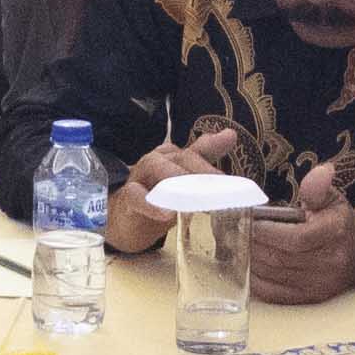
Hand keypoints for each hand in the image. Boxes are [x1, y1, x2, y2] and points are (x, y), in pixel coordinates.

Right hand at [111, 124, 239, 249]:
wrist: (124, 220)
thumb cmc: (157, 197)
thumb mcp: (185, 182)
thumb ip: (204, 159)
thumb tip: (230, 134)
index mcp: (172, 156)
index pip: (195, 149)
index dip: (213, 145)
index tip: (230, 140)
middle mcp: (156, 160)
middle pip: (180, 157)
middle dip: (202, 169)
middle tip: (222, 185)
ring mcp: (139, 178)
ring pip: (156, 167)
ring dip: (177, 179)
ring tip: (196, 196)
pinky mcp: (126, 199)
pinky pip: (136, 196)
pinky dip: (150, 205)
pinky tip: (166, 214)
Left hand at [246, 165, 354, 304]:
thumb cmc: (339, 223)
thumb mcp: (333, 199)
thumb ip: (319, 187)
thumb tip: (321, 171)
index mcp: (334, 234)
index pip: (296, 238)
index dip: (268, 232)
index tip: (249, 221)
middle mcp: (328, 262)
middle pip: (280, 257)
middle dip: (253, 244)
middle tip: (233, 231)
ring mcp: (318, 285)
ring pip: (273, 275)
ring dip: (250, 260)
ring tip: (236, 245)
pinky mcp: (308, 298)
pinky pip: (274, 293)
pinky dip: (256, 280)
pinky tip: (247, 265)